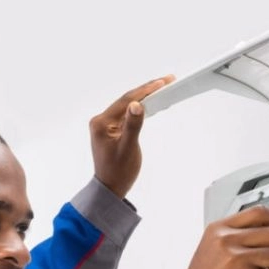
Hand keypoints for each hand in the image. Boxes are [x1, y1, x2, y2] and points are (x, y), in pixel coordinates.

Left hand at [89, 75, 174, 197]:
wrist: (111, 188)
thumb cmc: (118, 172)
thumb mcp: (128, 149)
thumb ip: (133, 126)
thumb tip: (137, 105)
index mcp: (102, 123)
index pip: (126, 100)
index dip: (146, 90)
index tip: (162, 82)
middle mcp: (101, 121)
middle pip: (127, 100)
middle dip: (147, 90)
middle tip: (167, 81)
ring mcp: (106, 125)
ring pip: (127, 105)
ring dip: (144, 97)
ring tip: (162, 88)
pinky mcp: (112, 129)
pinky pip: (127, 114)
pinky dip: (140, 108)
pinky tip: (150, 103)